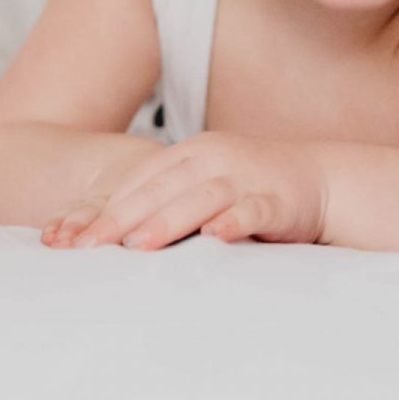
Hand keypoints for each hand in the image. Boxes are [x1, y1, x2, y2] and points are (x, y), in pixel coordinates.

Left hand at [39, 133, 328, 249]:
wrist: (320, 179)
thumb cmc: (252, 187)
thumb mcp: (204, 183)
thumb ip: (166, 200)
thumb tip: (112, 234)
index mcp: (192, 153)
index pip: (140, 180)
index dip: (108, 208)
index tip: (78, 240)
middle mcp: (215, 159)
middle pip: (162, 187)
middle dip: (125, 217)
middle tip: (93, 246)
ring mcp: (246, 177)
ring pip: (201, 197)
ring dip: (169, 220)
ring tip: (140, 245)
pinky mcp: (277, 200)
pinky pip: (251, 210)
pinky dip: (232, 222)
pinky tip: (215, 238)